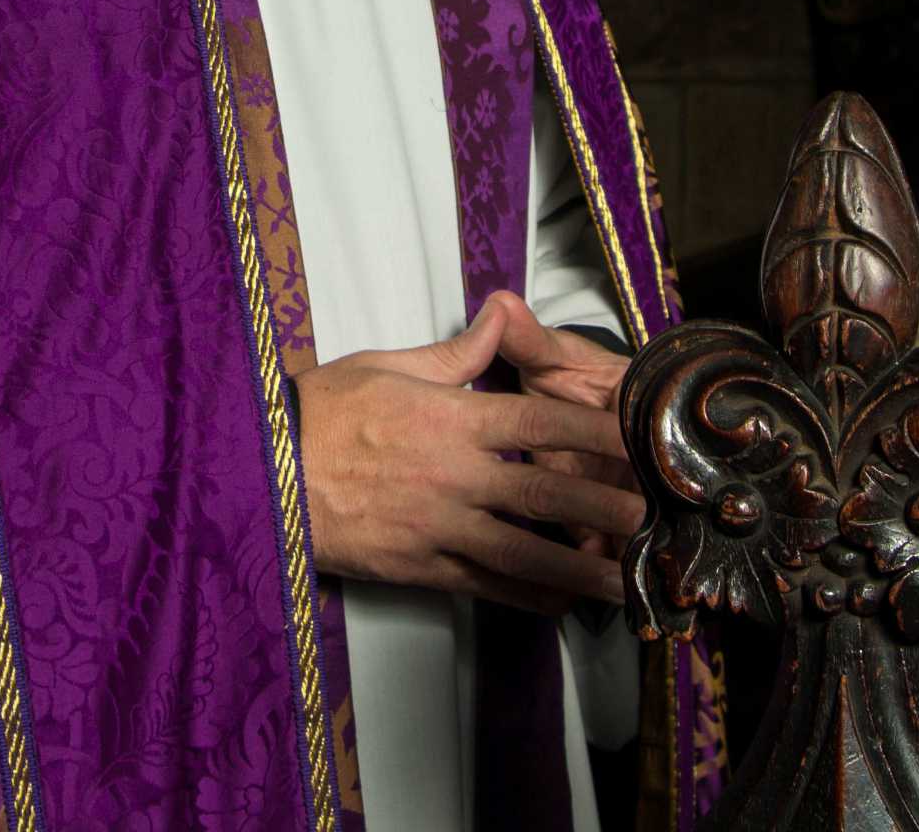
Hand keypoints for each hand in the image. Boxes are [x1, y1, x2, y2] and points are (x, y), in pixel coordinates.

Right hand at [294, 293, 642, 616]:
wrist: (264, 471)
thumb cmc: (320, 411)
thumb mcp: (385, 365)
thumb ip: (455, 354)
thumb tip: (499, 314)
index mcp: (451, 418)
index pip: (540, 422)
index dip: (595, 432)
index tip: (637, 439)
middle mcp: (455, 475)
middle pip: (547, 491)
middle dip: (606, 506)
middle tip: (654, 517)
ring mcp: (439, 526)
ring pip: (526, 552)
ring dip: (581, 568)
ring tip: (627, 580)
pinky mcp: (420, 566)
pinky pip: (486, 585)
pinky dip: (528, 597)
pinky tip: (562, 604)